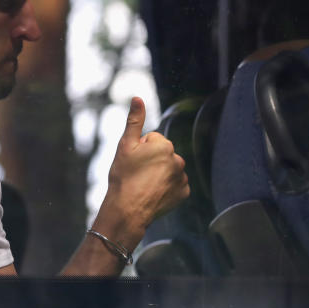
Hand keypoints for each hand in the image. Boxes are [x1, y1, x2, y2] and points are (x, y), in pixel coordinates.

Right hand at [100, 97, 189, 240]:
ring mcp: (182, 177)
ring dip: (159, 174)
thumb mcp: (125, 145)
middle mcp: (178, 159)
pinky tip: (153, 193)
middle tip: (137, 174)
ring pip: (169, 169)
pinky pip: (175, 185)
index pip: (152, 140)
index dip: (139, 150)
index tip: (133, 162)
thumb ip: (134, 120)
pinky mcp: (184, 193)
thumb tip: (138, 97)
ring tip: (144, 185)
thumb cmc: (123, 176)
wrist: (128, 209)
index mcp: (164, 145)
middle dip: (151, 160)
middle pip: (162, 154)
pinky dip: (166, 188)